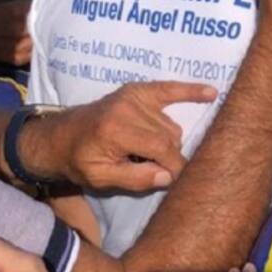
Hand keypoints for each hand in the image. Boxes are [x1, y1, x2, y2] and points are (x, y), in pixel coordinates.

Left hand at [23, 82, 217, 190]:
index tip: (180, 181)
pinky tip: (211, 92)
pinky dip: (191, 90)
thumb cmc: (79, 161)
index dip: (175, 166)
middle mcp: (129, 108)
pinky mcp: (139, 90)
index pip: (161, 149)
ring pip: (171, 125)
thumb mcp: (100, 178)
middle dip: (167, 156)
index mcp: (117, 130)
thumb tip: (169, 176)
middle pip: (170, 137)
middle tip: (149, 167)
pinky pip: (171, 90)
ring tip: (145, 150)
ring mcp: (135, 96)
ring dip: (167, 140)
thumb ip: (135, 178)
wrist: (60, 136)